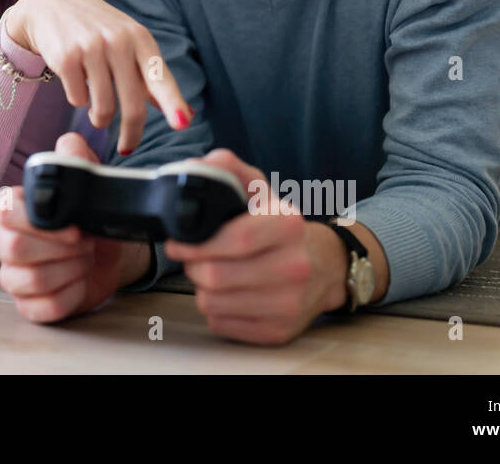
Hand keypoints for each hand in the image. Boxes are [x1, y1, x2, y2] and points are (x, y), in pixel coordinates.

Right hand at [0, 133, 150, 321]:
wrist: (108, 254)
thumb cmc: (88, 216)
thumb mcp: (89, 182)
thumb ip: (77, 157)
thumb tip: (68, 143)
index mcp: (12, 210)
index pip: (3, 211)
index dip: (40, 222)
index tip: (74, 227)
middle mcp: (4, 243)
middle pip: (12, 247)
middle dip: (59, 248)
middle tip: (84, 242)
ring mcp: (13, 277)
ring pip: (29, 280)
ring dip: (69, 271)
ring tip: (85, 259)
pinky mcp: (28, 305)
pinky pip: (42, 308)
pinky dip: (70, 296)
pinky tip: (80, 283)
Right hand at [2, 0, 192, 154]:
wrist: (51, 5)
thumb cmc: (98, 30)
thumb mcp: (129, 43)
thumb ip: (152, 78)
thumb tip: (185, 114)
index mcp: (140, 38)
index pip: (160, 77)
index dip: (172, 102)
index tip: (182, 124)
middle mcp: (118, 41)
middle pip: (132, 104)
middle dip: (131, 133)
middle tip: (127, 147)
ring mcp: (91, 48)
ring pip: (103, 108)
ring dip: (100, 119)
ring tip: (97, 114)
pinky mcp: (66, 57)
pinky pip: (78, 100)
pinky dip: (78, 101)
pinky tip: (76, 85)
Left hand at [164, 150, 342, 345]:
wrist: (324, 266)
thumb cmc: (280, 227)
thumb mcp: (259, 190)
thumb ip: (226, 169)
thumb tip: (194, 168)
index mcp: (288, 225)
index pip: (235, 240)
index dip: (196, 243)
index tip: (176, 243)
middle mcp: (295, 267)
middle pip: (216, 276)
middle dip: (193, 266)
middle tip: (193, 258)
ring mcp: (289, 304)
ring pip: (213, 304)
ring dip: (201, 289)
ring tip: (212, 274)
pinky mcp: (279, 332)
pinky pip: (222, 325)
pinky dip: (215, 311)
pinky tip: (227, 295)